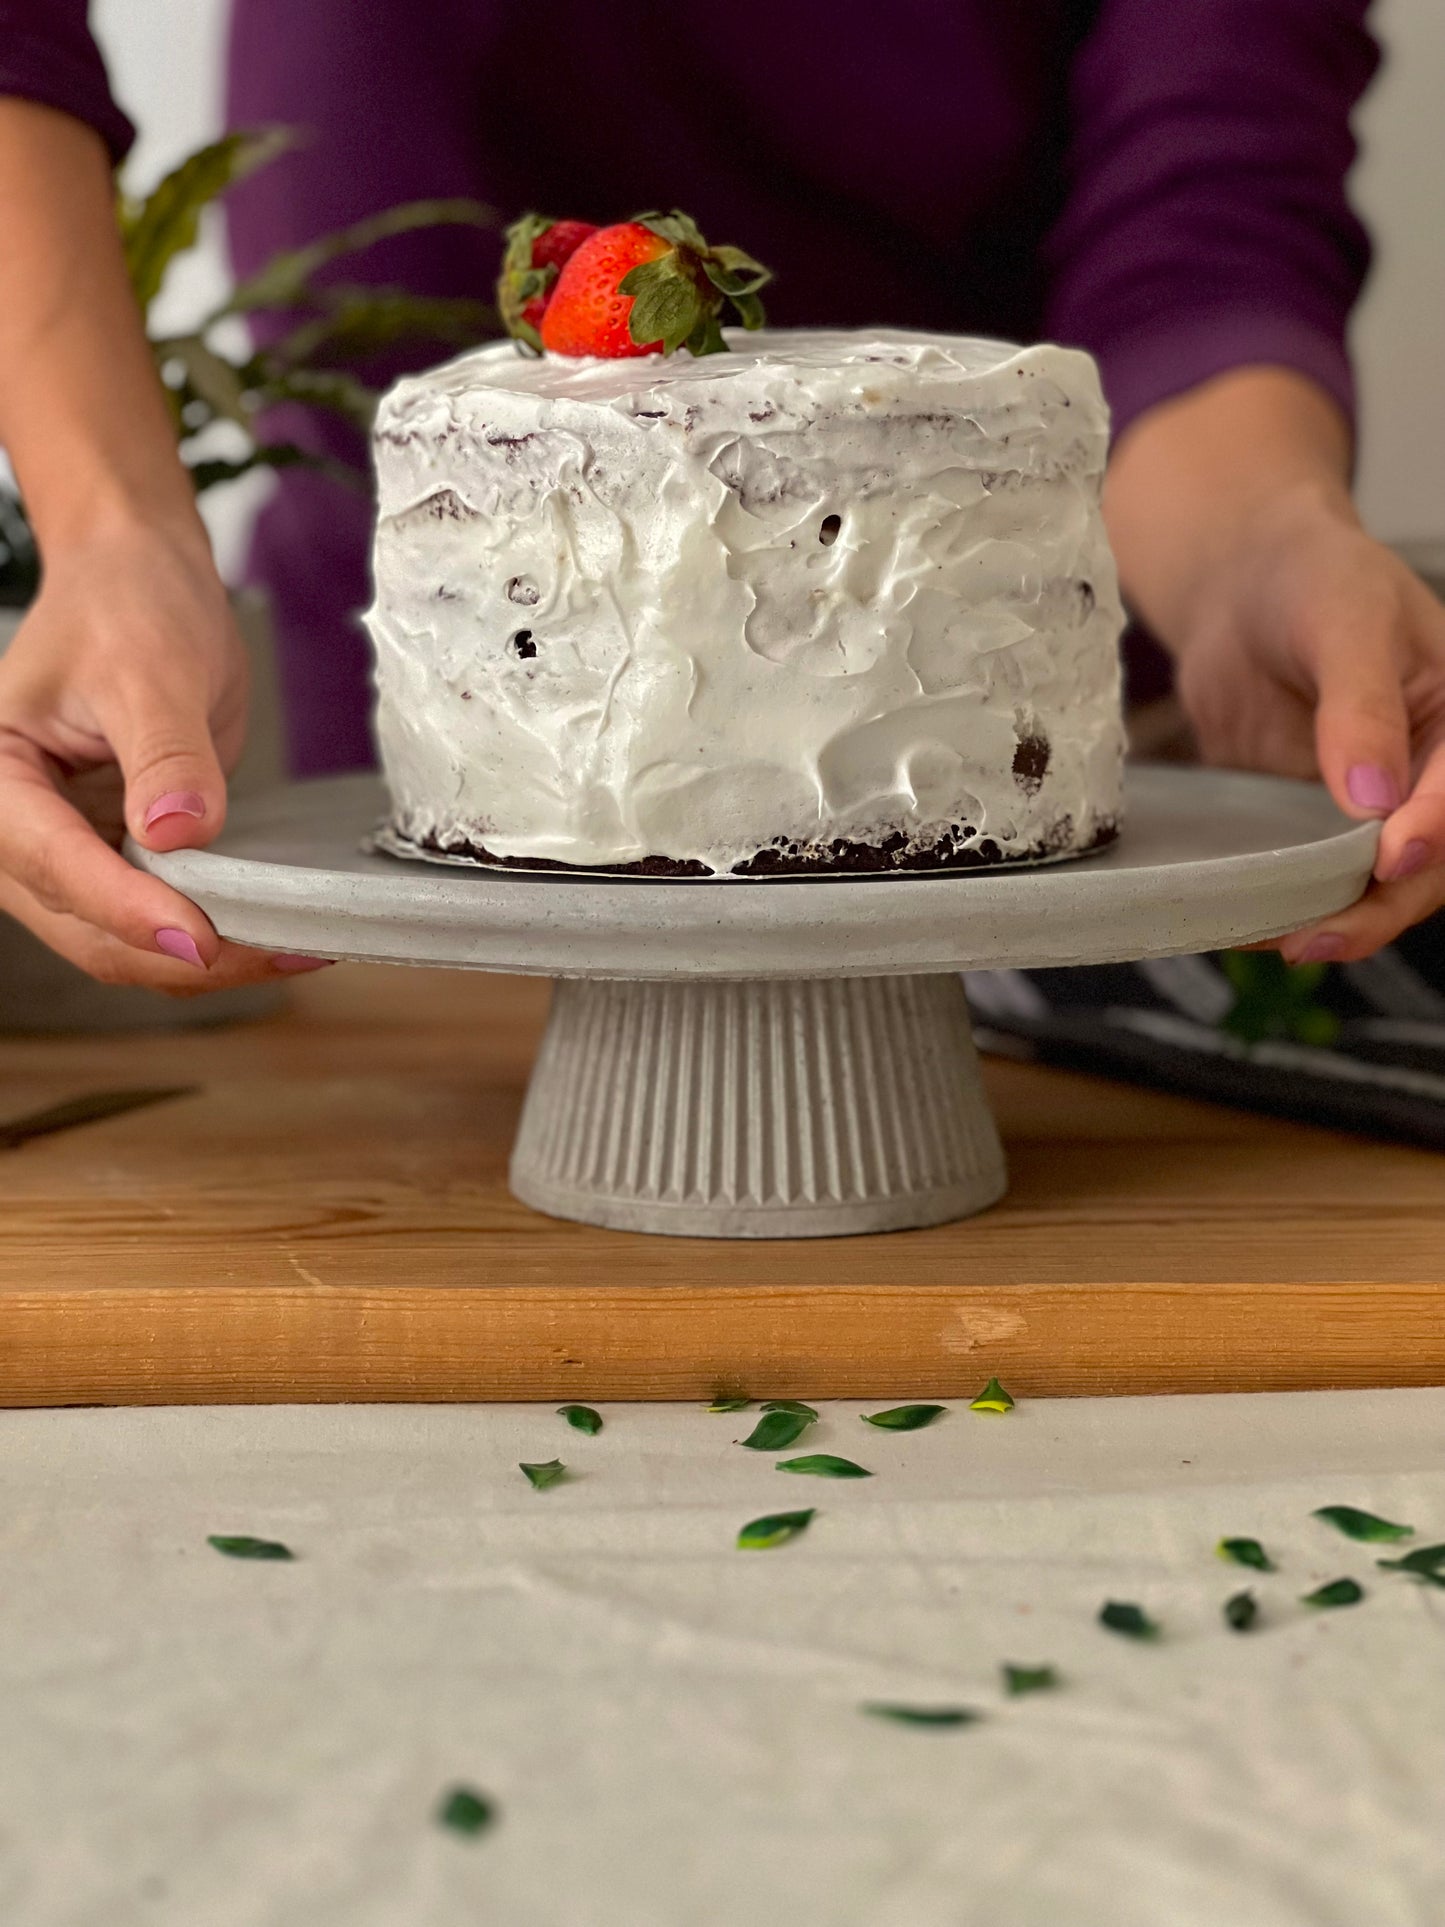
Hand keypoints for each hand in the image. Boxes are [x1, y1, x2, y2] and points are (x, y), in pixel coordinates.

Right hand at [0, 520, 327, 992]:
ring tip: (296, 948)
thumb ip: (164, 754)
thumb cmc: (125, 603)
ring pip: (126, 944)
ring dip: (207, 960)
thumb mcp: (148, 667)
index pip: (55, 865)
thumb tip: (177, 833)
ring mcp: (70, 853)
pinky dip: (215, 935)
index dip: (128, 910)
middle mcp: (19, 832)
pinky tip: (278, 932)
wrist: (140, 578)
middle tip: (279, 951)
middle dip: (181, 953)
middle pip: (90, 930)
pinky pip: (160, 919)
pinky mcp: (119, 859)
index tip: (199, 936)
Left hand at [1171, 489, 1444, 961]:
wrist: (1240, 586)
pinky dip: (1286, 907)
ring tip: (1283, 943)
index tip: (1391, 858)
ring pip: (1375, 887)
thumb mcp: (1344, 620)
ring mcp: (1373, 808)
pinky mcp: (1314, 825)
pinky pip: (1311, 879)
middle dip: (1382, 904)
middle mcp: (1429, 776)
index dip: (1434, 831)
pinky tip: (1248, 927)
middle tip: (1322, 935)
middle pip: (1430, 864)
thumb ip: (1359, 706)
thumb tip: (1374, 797)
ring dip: (1336, 922)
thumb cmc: (1311, 579)